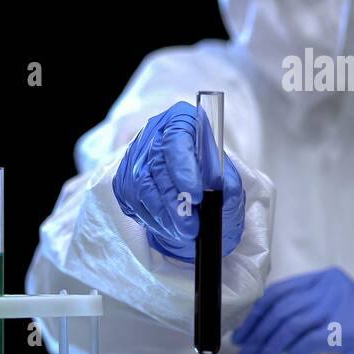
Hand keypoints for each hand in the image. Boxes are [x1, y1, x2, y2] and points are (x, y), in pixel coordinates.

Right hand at [112, 101, 244, 260]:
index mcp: (183, 121)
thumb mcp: (230, 180)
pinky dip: (154, 220)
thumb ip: (227, 184)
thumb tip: (217, 190)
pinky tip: (170, 228)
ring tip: (185, 232)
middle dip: (175, 202)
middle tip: (192, 227)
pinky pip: (133, 202)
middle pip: (158, 166)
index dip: (184, 169)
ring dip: (165, 216)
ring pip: (143, 187)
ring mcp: (134, 157)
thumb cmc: (214, 181)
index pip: (177, 140)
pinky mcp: (123, 181)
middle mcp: (154, 134)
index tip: (196, 196)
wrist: (197, 192)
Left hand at [231, 268, 353, 353]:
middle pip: (281, 308)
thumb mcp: (335, 312)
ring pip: (291, 325)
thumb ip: (306, 311)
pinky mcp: (350, 327)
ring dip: (270, 349)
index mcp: (326, 278)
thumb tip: (265, 326)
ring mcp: (341, 304)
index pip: (279, 291)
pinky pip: (309, 341)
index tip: (242, 334)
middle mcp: (331, 286)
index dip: (256, 314)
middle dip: (258, 335)